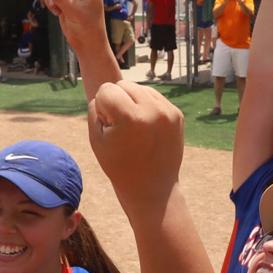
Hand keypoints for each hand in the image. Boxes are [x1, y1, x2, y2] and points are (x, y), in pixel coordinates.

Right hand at [88, 81, 182, 213]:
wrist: (151, 188)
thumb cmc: (118, 165)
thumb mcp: (96, 138)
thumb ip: (96, 107)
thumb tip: (109, 88)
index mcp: (131, 117)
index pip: (107, 89)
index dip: (102, 108)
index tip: (109, 128)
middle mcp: (153, 110)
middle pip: (124, 84)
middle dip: (117, 101)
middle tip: (120, 128)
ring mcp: (168, 111)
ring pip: (140, 88)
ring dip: (132, 101)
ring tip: (133, 128)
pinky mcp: (177, 114)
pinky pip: (154, 97)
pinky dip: (146, 107)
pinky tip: (145, 128)